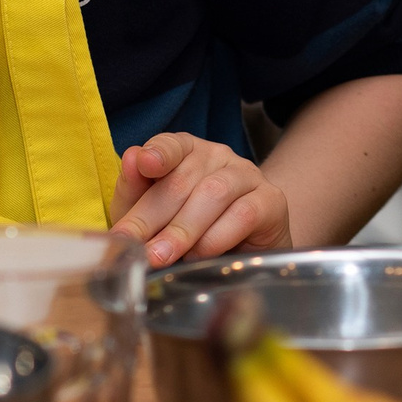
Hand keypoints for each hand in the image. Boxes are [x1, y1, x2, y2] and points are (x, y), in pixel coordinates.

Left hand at [109, 132, 290, 265]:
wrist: (243, 252)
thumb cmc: (190, 230)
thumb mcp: (152, 215)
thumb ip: (136, 190)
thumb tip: (131, 159)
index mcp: (186, 151)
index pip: (171, 144)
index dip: (158, 153)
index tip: (145, 164)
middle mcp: (218, 155)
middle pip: (182, 179)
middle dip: (154, 217)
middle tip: (136, 247)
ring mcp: (247, 174)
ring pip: (212, 193)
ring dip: (182, 230)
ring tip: (161, 257)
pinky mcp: (270, 200)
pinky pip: (242, 214)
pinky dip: (215, 238)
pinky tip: (198, 256)